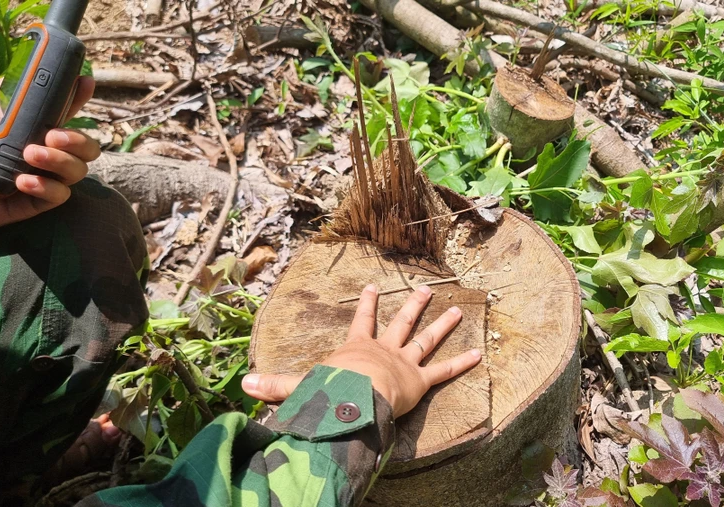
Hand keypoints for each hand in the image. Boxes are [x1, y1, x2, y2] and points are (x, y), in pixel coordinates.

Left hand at [0, 76, 98, 231]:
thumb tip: (22, 80)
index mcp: (28, 131)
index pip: (61, 113)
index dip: (77, 97)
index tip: (85, 82)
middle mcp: (42, 155)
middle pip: (86, 148)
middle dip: (79, 139)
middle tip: (53, 135)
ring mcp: (41, 180)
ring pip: (78, 171)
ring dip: (61, 160)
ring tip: (30, 156)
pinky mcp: (33, 204)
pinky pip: (59, 196)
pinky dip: (47, 187)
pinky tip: (22, 182)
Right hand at [242, 284, 481, 416]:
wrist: (356, 397)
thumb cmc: (330, 390)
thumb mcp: (300, 385)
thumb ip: (276, 385)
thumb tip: (244, 385)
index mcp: (357, 348)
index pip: (362, 321)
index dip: (368, 304)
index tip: (373, 286)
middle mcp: (384, 350)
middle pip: (401, 323)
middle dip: (413, 306)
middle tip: (426, 289)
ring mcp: (404, 363)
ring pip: (426, 340)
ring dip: (442, 325)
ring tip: (458, 309)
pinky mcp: (420, 382)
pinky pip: (444, 371)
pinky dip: (462, 363)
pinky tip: (479, 355)